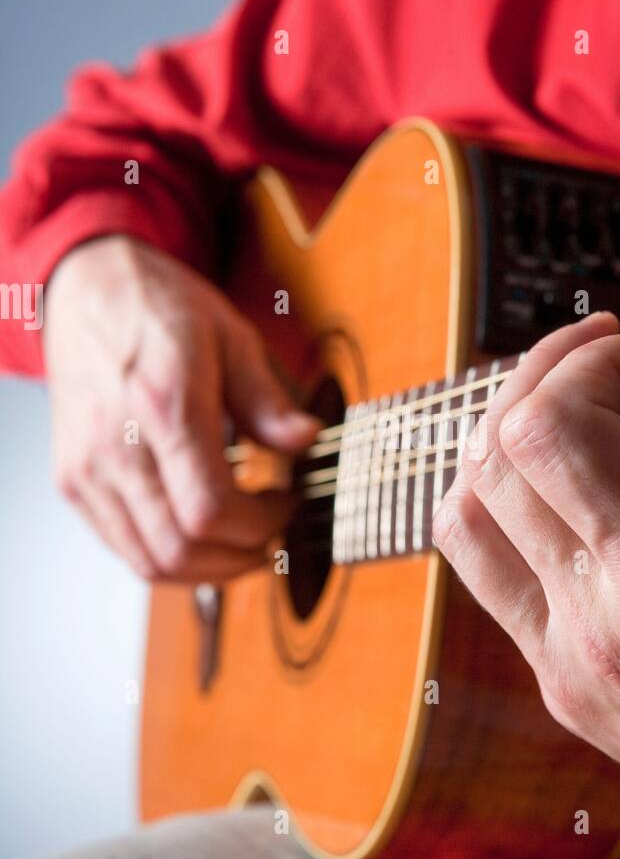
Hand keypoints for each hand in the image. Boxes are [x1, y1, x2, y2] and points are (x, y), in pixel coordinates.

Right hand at [44, 235, 317, 582]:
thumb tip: (307, 441)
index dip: (260, 526)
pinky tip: (200, 530)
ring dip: (206, 569)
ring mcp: (87, 469)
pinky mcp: (72, 481)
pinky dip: (169, 556)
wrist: (87, 289)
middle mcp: (115, 446)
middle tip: (272, 535)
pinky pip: (123, 547)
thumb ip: (268, 400)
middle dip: (239, 558)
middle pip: (180, 549)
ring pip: (149, 562)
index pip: (211, 510)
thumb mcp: (231, 336)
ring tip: (242, 541)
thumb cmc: (158, 308)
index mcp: (163, 405)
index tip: (288, 506)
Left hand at [433, 314, 619, 858]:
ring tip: (565, 412)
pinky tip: (570, 496)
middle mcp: (597, 624)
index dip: (579, 365)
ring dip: (500, 445)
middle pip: (492, 461)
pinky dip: (506, 513)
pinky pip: (492, 580)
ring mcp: (567, 667)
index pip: (549, 435)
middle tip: (601, 355)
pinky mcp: (565, 695)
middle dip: (536, 378)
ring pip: (465, 522)